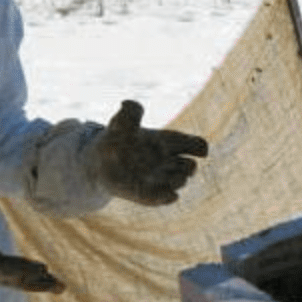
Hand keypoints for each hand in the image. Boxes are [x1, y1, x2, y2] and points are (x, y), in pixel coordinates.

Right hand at [0, 201, 64, 293]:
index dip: (13, 270)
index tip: (34, 270)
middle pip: (6, 279)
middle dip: (31, 280)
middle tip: (57, 284)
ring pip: (11, 282)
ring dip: (36, 284)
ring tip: (61, 287)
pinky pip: (11, 278)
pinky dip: (30, 279)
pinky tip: (49, 277)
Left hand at [92, 100, 207, 205]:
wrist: (99, 163)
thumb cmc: (115, 140)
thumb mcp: (121, 122)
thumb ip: (128, 112)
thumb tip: (128, 104)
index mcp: (169, 143)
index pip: (195, 145)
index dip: (199, 146)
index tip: (202, 151)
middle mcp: (168, 162)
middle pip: (189, 166)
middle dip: (189, 167)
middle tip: (187, 165)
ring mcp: (160, 180)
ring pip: (178, 182)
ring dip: (177, 180)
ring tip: (172, 178)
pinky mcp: (150, 195)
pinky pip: (164, 198)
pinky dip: (167, 196)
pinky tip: (169, 195)